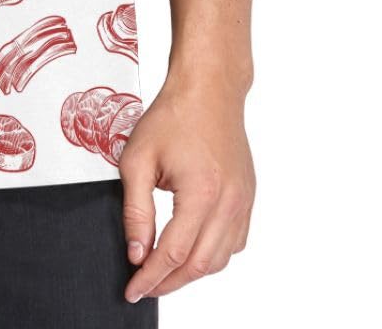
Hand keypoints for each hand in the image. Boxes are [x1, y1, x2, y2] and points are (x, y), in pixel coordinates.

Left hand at [118, 77, 254, 302]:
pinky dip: (212, 255)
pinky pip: (234, 242)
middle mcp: (229, 203)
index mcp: (202, 193)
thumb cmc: (172, 117)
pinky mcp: (248, 198)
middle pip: (200, 265)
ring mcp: (243, 202)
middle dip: (170, 282)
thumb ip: (136, 211)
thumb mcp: (137, 159)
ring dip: (192, 272)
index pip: (174, 253)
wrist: (209, 91)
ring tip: (164, 272)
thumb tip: (137, 253)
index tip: (133, 290)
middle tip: (145, 287)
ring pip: (220, 259)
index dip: (151, 277)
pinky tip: (192, 249)